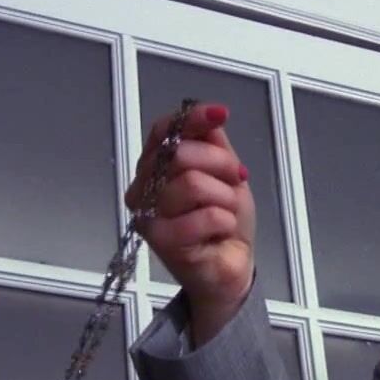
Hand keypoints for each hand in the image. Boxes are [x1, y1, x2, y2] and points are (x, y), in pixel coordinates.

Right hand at [126, 103, 255, 345]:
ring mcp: (148, 214)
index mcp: (155, 164)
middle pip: (181, 154)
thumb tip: (213, 113)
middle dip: (221, 164)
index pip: (163, 130)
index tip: (220, 114)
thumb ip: (213, 142)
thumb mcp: (225, 172)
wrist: (230, 265)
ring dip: (225, 197)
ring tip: (226, 212)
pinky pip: (203, 216)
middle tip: (235, 181)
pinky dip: (224, 221)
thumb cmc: (223, 219)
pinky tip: (220, 232)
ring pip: (193, 184)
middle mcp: (143, 186)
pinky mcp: (159, 241)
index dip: (192, 118)